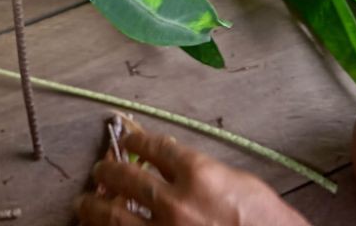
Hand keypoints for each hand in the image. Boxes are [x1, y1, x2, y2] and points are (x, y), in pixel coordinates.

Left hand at [76, 125, 309, 225]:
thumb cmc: (271, 224)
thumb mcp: (242, 184)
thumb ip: (201, 169)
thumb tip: (169, 159)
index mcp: (199, 174)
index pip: (152, 147)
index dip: (134, 140)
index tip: (126, 138)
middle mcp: (177, 203)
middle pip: (125, 178)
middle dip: (107, 171)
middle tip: (99, 170)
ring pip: (114, 217)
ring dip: (94, 207)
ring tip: (84, 203)